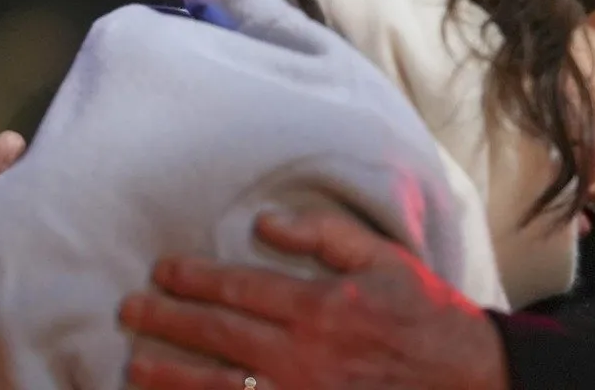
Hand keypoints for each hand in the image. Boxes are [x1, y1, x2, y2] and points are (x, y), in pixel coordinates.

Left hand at [117, 207, 506, 389]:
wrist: (464, 380)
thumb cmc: (425, 315)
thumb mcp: (385, 260)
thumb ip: (324, 236)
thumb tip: (267, 222)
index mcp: (320, 307)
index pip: (240, 291)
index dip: (194, 279)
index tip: (163, 271)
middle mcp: (302, 356)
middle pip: (219, 338)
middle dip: (168, 322)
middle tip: (130, 310)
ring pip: (220, 387)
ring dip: (172, 375)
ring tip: (136, 363)